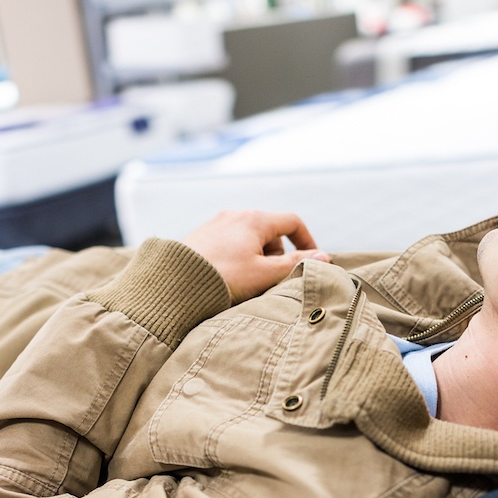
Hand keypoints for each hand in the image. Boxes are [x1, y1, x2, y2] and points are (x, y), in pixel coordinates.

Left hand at [181, 210, 329, 302]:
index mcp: (254, 219)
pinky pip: (230, 244)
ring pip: (250, 238)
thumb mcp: (265, 274)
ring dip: (258, 258)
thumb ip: (296, 264)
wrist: (173, 283)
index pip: (292, 222)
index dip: (307, 241)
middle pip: (270, 231)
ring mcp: (216, 224)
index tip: (311, 260)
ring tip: (248, 282)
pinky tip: (229, 278)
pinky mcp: (200, 236)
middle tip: (272, 279)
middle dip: (278, 255)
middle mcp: (235, 215)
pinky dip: (239, 258)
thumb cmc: (223, 278)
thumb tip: (323, 256)